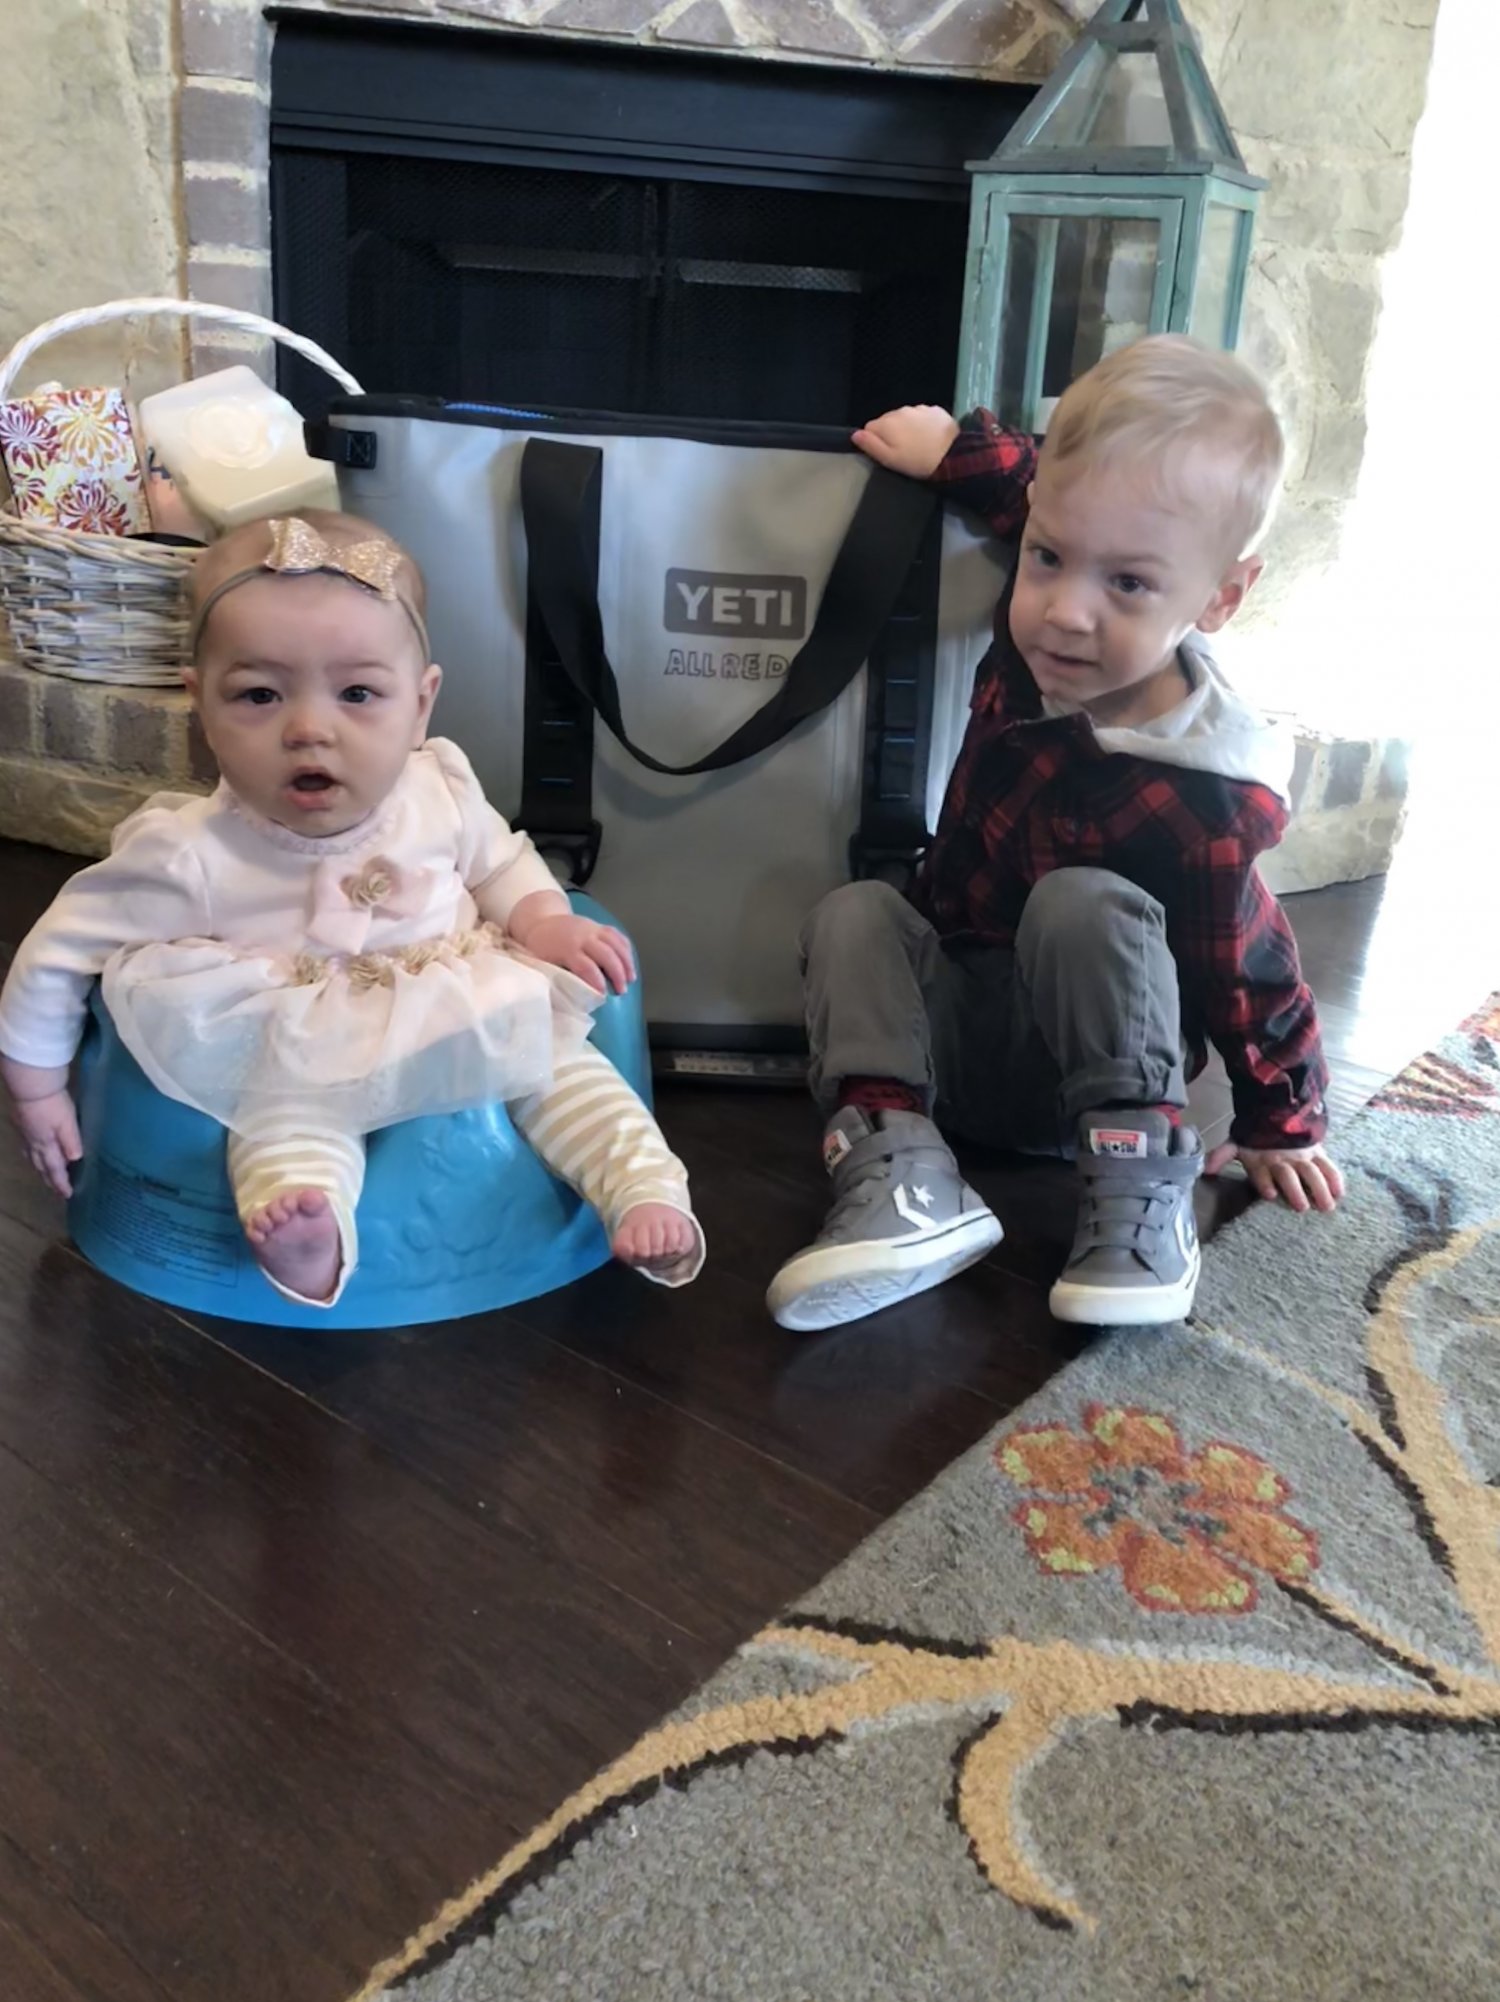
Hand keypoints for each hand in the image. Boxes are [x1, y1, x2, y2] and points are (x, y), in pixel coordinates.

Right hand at [9, 1085, 82, 1196]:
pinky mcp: (20, 1123)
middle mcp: (33, 1143)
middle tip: (55, 1189)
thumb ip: (71, 1142)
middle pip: (40, 1166)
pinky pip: (26, 1145)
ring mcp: (25, 1133)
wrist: (30, 1085)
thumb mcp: (67, 1123)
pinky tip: (34, 1149)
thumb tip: (75, 1160)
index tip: (66, 1195)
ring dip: (39, 1167)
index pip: (55, 1169)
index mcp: (46, 1145)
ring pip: (31, 1157)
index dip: (61, 1183)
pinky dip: (32, 1154)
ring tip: (44, 1173)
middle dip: (48, 1179)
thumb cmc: (53, 1104)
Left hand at [516, 913, 635, 995]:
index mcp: (567, 948)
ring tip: (631, 979)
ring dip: (626, 962)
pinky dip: (626, 949)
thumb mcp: (542, 963)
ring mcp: (593, 928)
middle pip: (607, 954)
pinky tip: (629, 963)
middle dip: (617, 974)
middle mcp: (583, 936)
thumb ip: (556, 977)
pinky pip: (617, 935)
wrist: (540, 921)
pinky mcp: (599, 925)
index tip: (603, 996)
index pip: (586, 966)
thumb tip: (569, 998)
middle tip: (622, 991)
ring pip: (616, 944)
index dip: (596, 981)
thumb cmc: (540, 949)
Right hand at [851, 405, 959, 479]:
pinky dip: (921, 423)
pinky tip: (929, 436)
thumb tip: (855, 434)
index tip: (886, 453)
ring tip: (917, 444)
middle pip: (887, 421)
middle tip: (903, 450)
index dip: (875, 441)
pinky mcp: (934, 409)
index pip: (869, 428)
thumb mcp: (890, 460)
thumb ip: (871, 446)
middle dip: (891, 433)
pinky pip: (921, 415)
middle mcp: (900, 410)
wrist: (953, 454)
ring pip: (904, 417)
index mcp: (886, 423)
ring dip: (906, 427)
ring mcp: (918, 408)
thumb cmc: (918, 461)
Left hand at [1205, 1140, 1343, 1213]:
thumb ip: (1221, 1156)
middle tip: (1302, 1207)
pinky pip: (1328, 1166)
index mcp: (1260, 1160)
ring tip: (1326, 1206)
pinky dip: (1335, 1179)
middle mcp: (1281, 1160)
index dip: (1264, 1182)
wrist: (1275, 1110)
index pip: (1261, 1173)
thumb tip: (1205, 1170)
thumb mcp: (1236, 1143)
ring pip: (1312, 1173)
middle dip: (1295, 1191)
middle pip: (1289, 1176)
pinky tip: (1340, 1193)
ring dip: (1320, 1189)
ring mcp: (1302, 1157)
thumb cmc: (1255, 1134)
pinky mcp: (1317, 1153)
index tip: (1268, 1193)